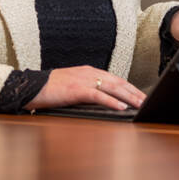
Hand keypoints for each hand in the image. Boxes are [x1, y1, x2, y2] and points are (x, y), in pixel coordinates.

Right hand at [23, 65, 143, 111]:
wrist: (31, 86)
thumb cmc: (50, 89)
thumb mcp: (72, 86)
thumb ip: (88, 90)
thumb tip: (104, 100)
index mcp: (89, 72)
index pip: (115, 79)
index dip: (130, 87)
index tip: (141, 95)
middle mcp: (89, 73)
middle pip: (118, 82)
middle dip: (134, 92)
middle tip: (146, 101)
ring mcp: (83, 80)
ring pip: (112, 88)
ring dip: (128, 97)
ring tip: (140, 104)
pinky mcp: (77, 90)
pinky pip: (98, 95)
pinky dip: (112, 101)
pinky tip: (121, 107)